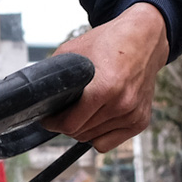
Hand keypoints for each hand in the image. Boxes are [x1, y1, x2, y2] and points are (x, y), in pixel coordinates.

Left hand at [46, 2, 169, 151]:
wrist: (144, 39)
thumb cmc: (109, 42)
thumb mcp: (73, 51)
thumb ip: (55, 75)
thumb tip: (37, 94)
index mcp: (105, 88)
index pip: (70, 124)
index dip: (53, 122)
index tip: (47, 118)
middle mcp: (122, 104)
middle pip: (80, 133)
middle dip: (65, 125)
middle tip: (61, 113)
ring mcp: (133, 115)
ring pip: (93, 139)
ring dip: (82, 129)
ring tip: (80, 111)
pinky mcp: (141, 121)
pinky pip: (109, 142)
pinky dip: (98, 134)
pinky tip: (96, 118)